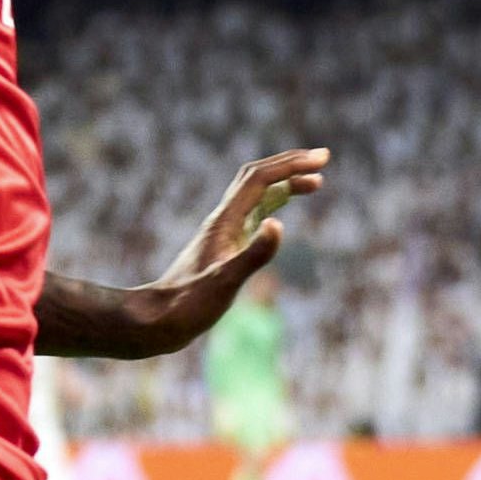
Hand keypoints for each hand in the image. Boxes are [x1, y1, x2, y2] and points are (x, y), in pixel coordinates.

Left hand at [124, 148, 326, 351]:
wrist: (157, 320)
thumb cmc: (188, 305)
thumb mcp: (225, 283)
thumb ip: (253, 255)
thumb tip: (279, 224)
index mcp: (224, 222)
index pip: (260, 179)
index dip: (290, 166)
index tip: (321, 161)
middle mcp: (223, 220)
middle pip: (257, 177)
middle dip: (290, 164)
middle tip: (323, 159)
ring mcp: (223, 232)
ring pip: (255, 194)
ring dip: (284, 182)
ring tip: (315, 182)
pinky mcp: (223, 247)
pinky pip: (251, 215)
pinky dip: (272, 204)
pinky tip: (281, 215)